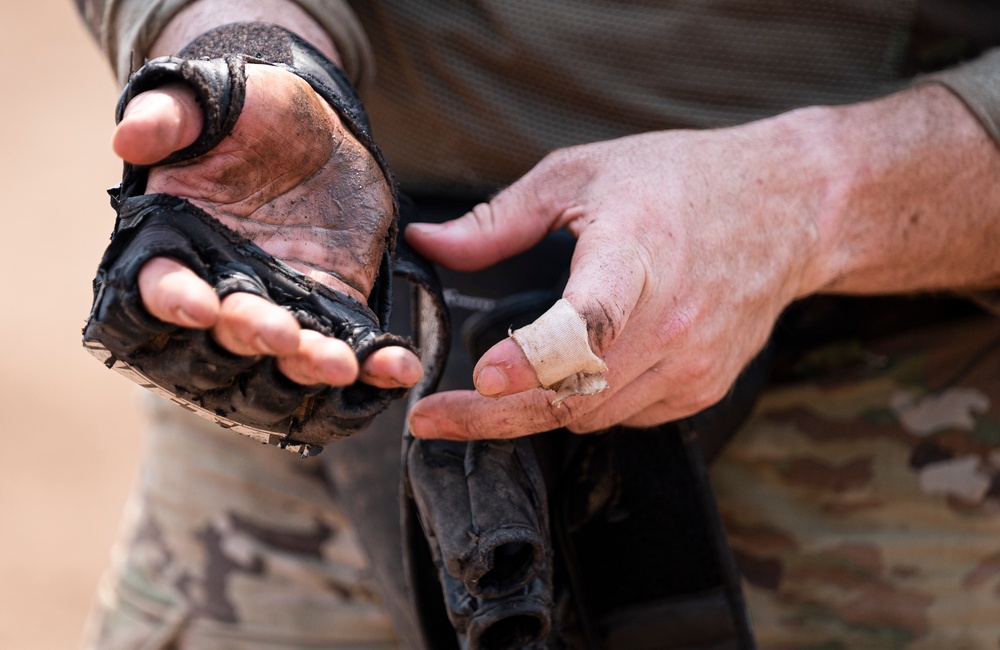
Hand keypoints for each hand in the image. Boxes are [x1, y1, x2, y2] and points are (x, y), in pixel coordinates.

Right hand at [113, 65, 421, 389]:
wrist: (314, 130)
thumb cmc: (249, 113)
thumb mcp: (212, 100)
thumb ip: (169, 115)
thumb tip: (128, 138)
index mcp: (173, 247)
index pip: (154, 288)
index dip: (171, 302)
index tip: (201, 305)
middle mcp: (219, 294)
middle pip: (219, 344)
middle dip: (249, 343)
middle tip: (283, 335)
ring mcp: (278, 312)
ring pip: (281, 366)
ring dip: (307, 371)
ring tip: (342, 364)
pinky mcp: (333, 313)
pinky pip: (351, 352)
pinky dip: (375, 368)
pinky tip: (399, 368)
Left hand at [405, 118, 822, 437]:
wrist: (786, 208)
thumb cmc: (677, 181)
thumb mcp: (580, 175)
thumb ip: (499, 219)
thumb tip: (429, 242)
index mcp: (636, 251)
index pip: (588, 320)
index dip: (535, 357)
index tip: (484, 377)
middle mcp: (671, 317)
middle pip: (574, 392)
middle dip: (495, 415)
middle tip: (432, 421)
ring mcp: (693, 360)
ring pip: (593, 415)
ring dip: (537, 409)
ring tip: (494, 391)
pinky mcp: (704, 386)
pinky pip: (625, 415)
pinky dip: (586, 405)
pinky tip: (573, 374)